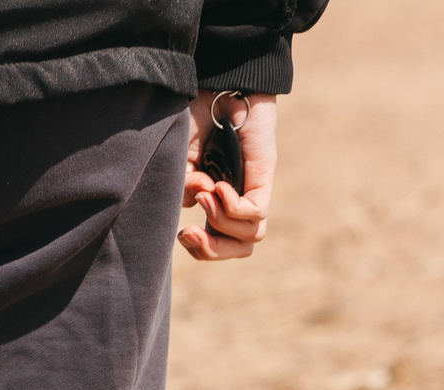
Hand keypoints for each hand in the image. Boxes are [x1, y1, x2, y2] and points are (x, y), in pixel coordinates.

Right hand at [179, 91, 275, 261]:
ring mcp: (254, 187)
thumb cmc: (197, 116)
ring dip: (219, 222)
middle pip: (239, 247)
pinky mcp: (265, 175)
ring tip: (205, 193)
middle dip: (210, 250)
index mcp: (219, 199)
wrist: (217, 86)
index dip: (200, 249)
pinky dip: (231, 206)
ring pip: (251, 236)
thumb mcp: (178, 160)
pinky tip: (217, 185)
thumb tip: (195, 200)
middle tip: (188, 233)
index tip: (181, 232)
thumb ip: (182, 187)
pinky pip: (255, 212)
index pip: (219, 242)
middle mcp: (240, 197)